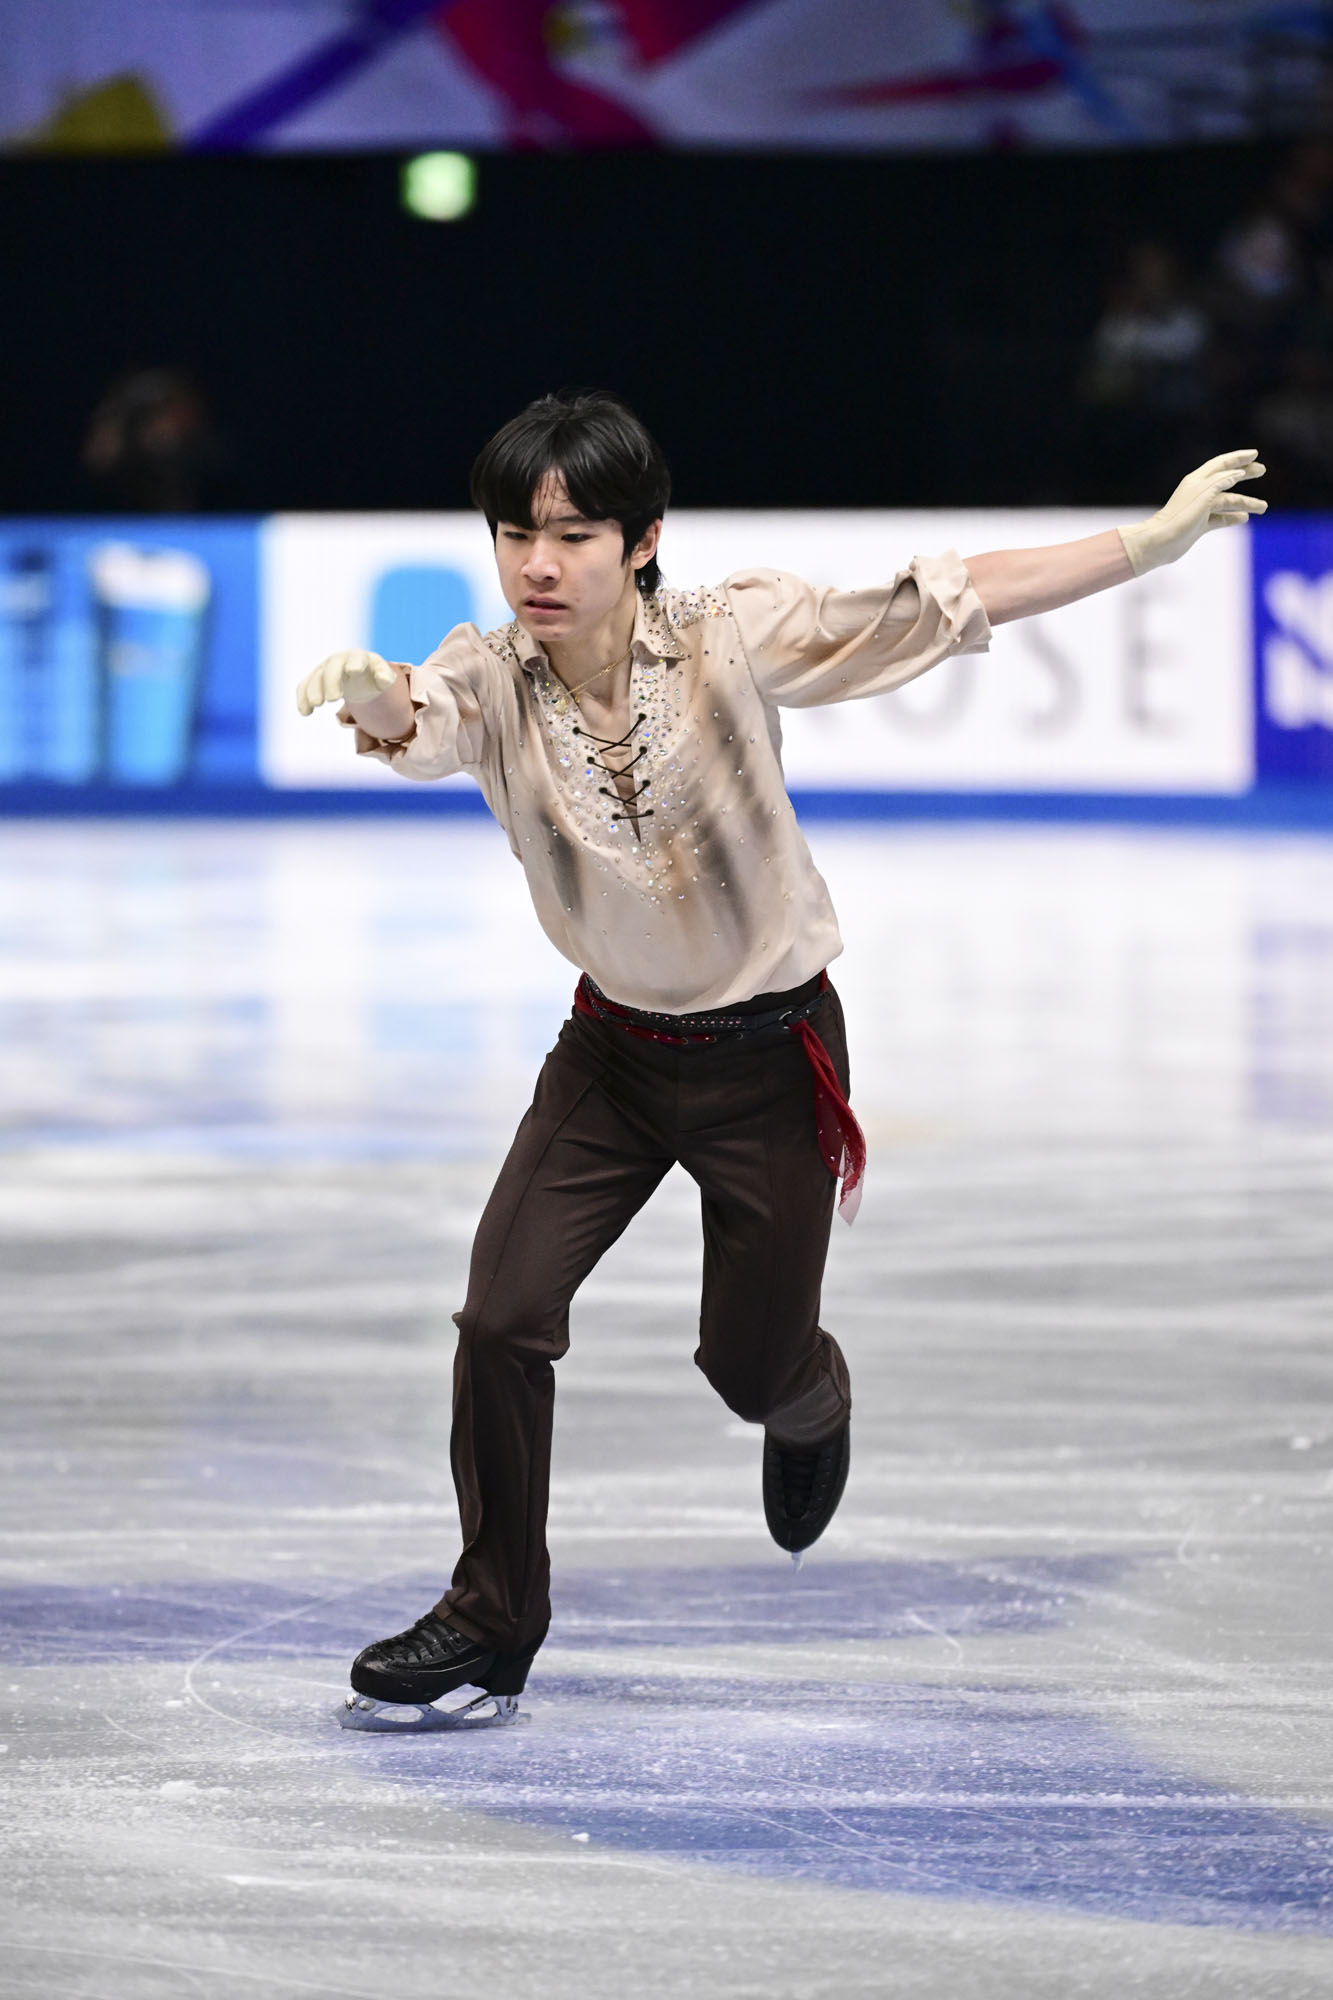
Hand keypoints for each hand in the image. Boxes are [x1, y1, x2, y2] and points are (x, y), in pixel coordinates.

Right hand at [296, 649, 397, 715]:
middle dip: (331, 681)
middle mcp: (339, 660)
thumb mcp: (383, 678)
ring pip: (316, 676)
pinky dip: (302, 698)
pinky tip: (305, 712)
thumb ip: (386, 678)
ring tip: (316, 705)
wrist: (358, 675)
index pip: (357, 658)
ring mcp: (325, 669)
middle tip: (333, 699)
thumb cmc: (373, 677)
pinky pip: (305, 686)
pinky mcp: (315, 679)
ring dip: (314, 690)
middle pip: (332, 667)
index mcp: (358, 658)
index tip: (353, 672)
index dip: (355, 664)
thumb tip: (384, 679)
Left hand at [1119, 450, 1266, 576]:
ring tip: (1263, 507)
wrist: (1160, 543)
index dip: (1238, 458)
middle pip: (1226, 479)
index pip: (1222, 464)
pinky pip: (1220, 518)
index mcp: (1198, 480)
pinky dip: (1232, 517)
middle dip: (1245, 474)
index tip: (1255, 455)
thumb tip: (1237, 473)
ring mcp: (1200, 509)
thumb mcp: (1204, 495)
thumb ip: (1221, 481)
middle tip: (1262, 470)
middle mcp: (1199, 492)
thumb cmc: (1180, 517)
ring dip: (1246, 503)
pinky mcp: (1199, 525)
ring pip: (1227, 502)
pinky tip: (1244, 518)